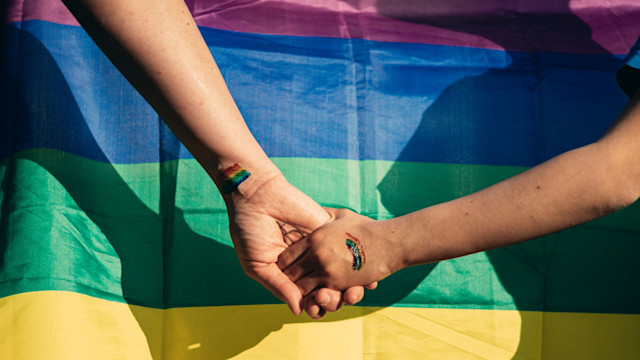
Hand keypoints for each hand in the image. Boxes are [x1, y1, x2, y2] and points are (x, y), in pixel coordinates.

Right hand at [225, 173, 368, 314]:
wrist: (258, 196)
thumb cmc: (250, 230)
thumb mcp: (258, 264)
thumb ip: (278, 286)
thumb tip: (299, 310)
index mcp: (288, 274)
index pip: (306, 297)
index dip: (314, 306)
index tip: (317, 311)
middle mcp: (306, 263)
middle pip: (326, 288)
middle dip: (333, 299)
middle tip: (332, 299)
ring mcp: (320, 248)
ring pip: (339, 274)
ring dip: (347, 287)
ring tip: (347, 293)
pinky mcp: (329, 231)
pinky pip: (348, 250)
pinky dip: (360, 266)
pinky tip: (367, 278)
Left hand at [278, 208, 401, 295]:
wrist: (388, 243)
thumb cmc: (366, 228)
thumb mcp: (342, 216)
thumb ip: (325, 215)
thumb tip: (315, 211)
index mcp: (314, 237)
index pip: (286, 256)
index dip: (286, 264)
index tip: (291, 268)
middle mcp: (315, 253)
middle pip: (289, 273)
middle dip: (291, 280)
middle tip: (296, 284)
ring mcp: (325, 269)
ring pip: (300, 288)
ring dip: (303, 292)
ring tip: (308, 291)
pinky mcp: (337, 283)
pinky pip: (316, 296)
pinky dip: (316, 299)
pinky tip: (320, 296)